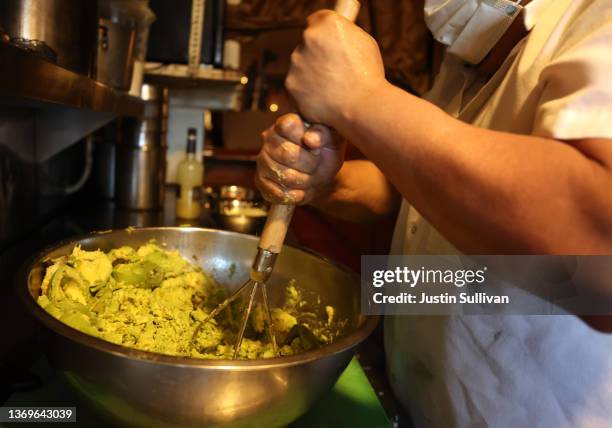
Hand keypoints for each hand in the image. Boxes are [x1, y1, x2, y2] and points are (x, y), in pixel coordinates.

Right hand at [255, 114, 344, 204]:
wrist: (321, 171)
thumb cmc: (326, 150)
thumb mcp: (333, 138)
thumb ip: (323, 134)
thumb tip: (310, 140)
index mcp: (287, 123)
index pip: (287, 126)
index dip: (305, 140)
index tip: (317, 146)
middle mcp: (270, 138)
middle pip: (288, 155)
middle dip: (310, 165)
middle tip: (317, 164)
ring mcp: (263, 160)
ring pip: (284, 176)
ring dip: (304, 181)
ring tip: (310, 177)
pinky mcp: (261, 180)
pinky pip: (277, 193)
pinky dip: (295, 195)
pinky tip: (301, 190)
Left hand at [286, 10, 385, 126]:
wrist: (363, 106)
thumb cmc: (368, 75)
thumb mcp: (363, 42)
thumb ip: (343, 33)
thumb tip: (332, 33)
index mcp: (328, 23)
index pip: (316, 21)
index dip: (323, 33)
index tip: (326, 43)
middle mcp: (308, 37)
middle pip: (307, 43)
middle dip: (316, 54)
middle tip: (333, 70)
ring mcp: (297, 61)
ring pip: (300, 65)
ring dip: (310, 73)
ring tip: (331, 86)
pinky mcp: (291, 83)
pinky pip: (297, 85)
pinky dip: (306, 91)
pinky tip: (323, 97)